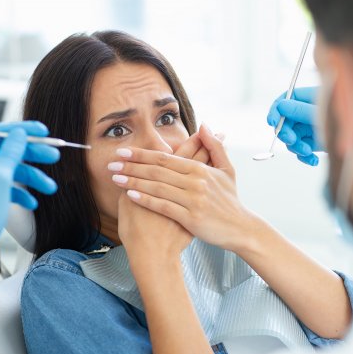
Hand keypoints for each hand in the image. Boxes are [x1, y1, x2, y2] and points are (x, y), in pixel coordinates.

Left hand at [0, 121, 58, 300]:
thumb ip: (11, 151)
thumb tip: (19, 134)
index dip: (22, 130)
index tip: (44, 132)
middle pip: (5, 151)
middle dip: (31, 155)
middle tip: (54, 157)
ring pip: (8, 172)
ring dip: (31, 177)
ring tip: (50, 188)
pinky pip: (3, 189)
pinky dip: (20, 193)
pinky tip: (31, 202)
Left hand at [111, 125, 253, 252]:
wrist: (241, 228)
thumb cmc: (230, 200)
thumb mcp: (227, 170)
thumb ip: (215, 147)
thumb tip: (205, 125)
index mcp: (200, 169)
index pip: (165, 158)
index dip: (142, 154)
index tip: (123, 152)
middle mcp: (196, 182)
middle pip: (157, 170)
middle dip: (132, 166)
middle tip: (111, 163)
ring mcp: (193, 200)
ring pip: (157, 187)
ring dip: (133, 181)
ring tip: (115, 178)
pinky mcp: (191, 218)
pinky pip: (163, 206)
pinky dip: (146, 200)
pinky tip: (130, 196)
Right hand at [266, 86, 320, 165]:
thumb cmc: (349, 118)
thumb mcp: (323, 114)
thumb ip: (300, 110)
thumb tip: (281, 106)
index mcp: (309, 98)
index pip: (285, 100)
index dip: (276, 110)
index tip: (272, 122)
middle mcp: (307, 112)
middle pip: (286, 122)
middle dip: (286, 133)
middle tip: (292, 140)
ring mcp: (311, 128)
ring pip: (292, 139)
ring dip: (297, 147)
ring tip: (309, 151)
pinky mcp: (315, 142)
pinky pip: (301, 150)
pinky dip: (305, 157)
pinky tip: (313, 160)